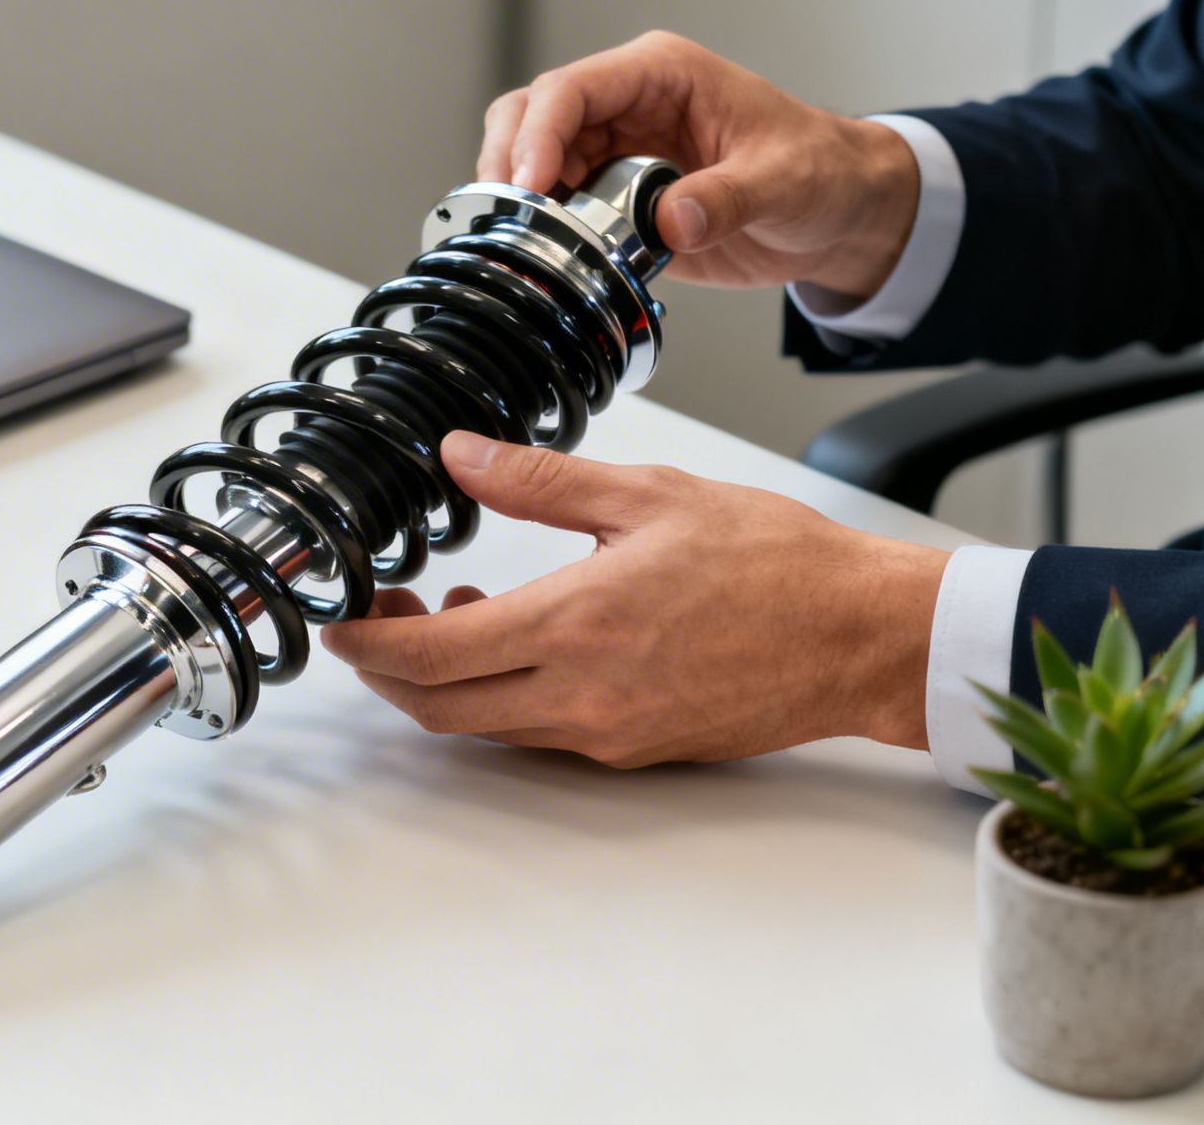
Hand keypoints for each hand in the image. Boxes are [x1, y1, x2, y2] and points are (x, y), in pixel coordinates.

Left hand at [318, 432, 947, 765]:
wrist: (863, 637)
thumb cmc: (778, 565)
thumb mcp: (649, 496)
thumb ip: (539, 482)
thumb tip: (460, 454)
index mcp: (575, 627)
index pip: (428, 658)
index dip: (364, 644)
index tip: (340, 617)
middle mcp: (580, 698)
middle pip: (437, 709)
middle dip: (388, 669)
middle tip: (377, 618)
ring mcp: (606, 734)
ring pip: (485, 725)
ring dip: (446, 681)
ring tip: (450, 611)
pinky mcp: (634, 749)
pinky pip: (537, 732)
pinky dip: (503, 692)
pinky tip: (522, 635)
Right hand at [479, 31, 919, 299]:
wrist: (836, 212)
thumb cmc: (819, 169)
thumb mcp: (786, 180)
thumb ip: (727, 198)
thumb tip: (671, 221)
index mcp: (661, 76)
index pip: (572, 89)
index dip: (538, 133)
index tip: (529, 184)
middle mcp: (626, 108)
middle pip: (529, 117)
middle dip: (508, 162)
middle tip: (510, 214)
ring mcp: (614, 155)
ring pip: (530, 163)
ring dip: (521, 203)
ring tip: (530, 241)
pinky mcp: (612, 202)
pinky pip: (556, 211)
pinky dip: (542, 234)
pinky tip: (550, 256)